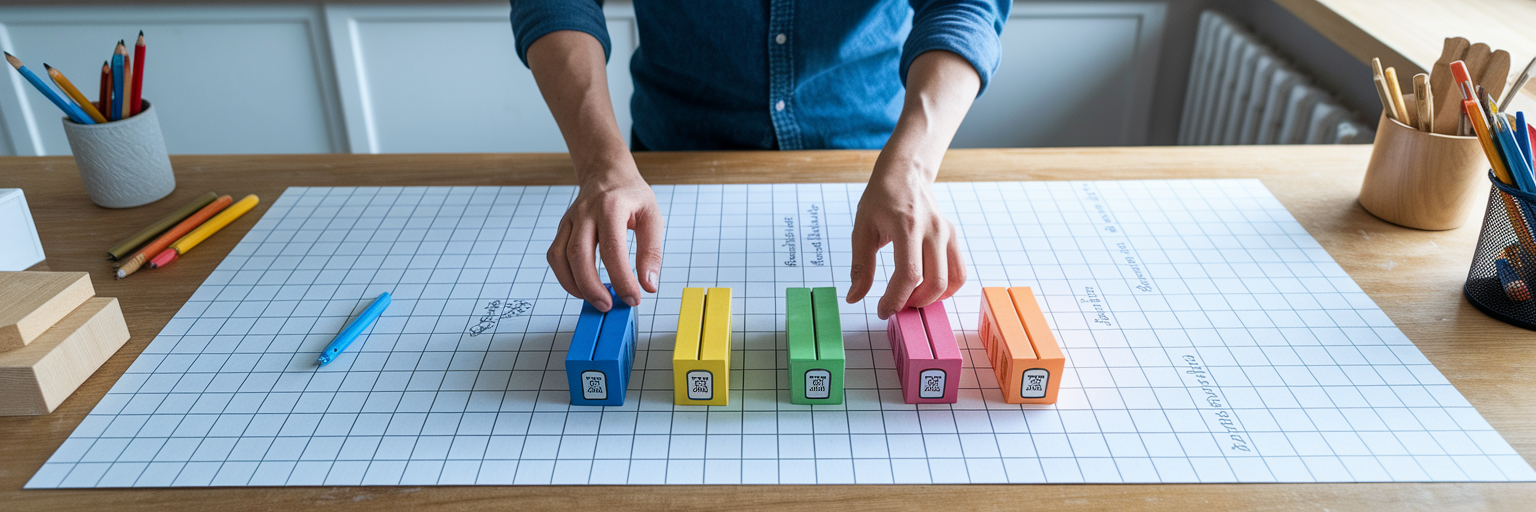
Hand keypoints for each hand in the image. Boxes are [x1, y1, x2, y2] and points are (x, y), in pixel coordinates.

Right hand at [547, 166, 663, 310]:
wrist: (607, 173)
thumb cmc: (631, 196)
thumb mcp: (652, 217)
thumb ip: (652, 252)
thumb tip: (649, 285)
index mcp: (612, 207)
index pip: (613, 249)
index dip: (622, 278)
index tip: (633, 298)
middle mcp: (586, 212)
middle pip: (579, 254)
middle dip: (592, 287)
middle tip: (609, 306)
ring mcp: (570, 219)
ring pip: (560, 256)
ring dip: (574, 285)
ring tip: (595, 300)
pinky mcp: (562, 228)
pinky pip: (554, 255)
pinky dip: (564, 276)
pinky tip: (581, 287)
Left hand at [846, 170, 965, 318]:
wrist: (905, 173)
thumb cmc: (881, 198)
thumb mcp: (862, 229)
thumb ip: (861, 266)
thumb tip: (854, 297)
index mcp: (907, 226)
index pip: (909, 274)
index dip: (896, 299)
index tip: (882, 310)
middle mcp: (933, 230)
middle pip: (935, 282)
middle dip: (915, 303)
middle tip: (896, 305)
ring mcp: (947, 234)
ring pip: (952, 281)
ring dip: (932, 298)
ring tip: (910, 298)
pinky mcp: (952, 237)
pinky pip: (958, 272)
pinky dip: (944, 288)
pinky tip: (924, 288)